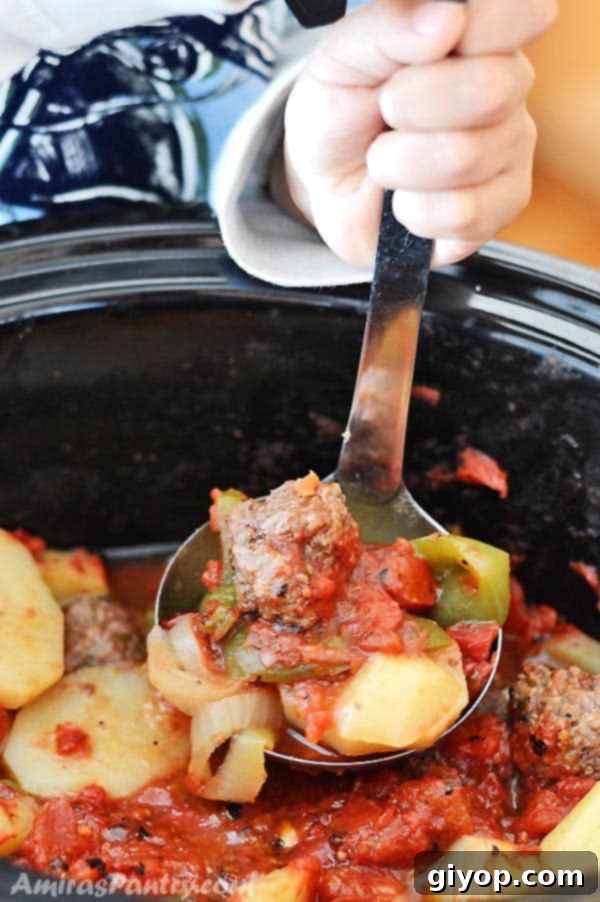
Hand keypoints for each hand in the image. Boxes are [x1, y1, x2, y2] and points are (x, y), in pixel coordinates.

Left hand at [282, 0, 556, 268]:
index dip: (484, 27)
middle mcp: (507, 87)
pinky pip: (463, 213)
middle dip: (411, 105)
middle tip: (386, 111)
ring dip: (400, 164)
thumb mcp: (341, 58)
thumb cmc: (342, 113)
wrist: (325, 186)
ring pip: (466, 158)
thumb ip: (388, 28)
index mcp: (478, 33)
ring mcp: (510, 151)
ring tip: (385, 160)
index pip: (519, 14)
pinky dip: (414, 211)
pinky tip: (405, 201)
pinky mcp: (501, 209)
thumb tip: (448, 19)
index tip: (440, 42)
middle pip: (491, 90)